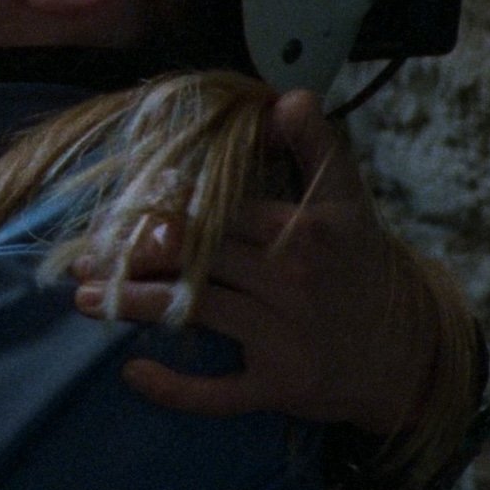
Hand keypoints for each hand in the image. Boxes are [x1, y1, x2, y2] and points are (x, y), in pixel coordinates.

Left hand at [72, 90, 445, 433]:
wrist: (404, 352)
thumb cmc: (357, 263)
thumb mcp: (347, 197)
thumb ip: (316, 140)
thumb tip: (284, 97)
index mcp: (302, 228)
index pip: (214, 210)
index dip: (159, 209)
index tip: (119, 211)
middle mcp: (293, 280)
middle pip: (193, 258)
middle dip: (130, 256)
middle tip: (86, 258)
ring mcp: (287, 335)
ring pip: (194, 312)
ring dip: (130, 305)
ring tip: (85, 300)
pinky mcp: (282, 385)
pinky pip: (220, 393)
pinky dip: (173, 389)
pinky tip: (132, 372)